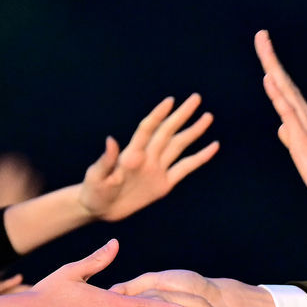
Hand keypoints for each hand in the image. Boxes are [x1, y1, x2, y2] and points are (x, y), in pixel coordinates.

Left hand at [78, 95, 218, 221]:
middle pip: (168, 132)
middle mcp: (147, 158)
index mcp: (131, 154)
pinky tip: (213, 147)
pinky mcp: (164, 184)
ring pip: (179, 146)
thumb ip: (105, 160)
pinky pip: (185, 169)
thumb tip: (110, 140)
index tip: (170, 101)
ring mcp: (157, 169)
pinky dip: (200, 158)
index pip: (147, 130)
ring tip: (208, 117)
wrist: (99, 208)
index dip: (158, 115)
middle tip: (196, 98)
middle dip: (182, 115)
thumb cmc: (93, 191)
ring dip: (193, 131)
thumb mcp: (95, 177)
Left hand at [254, 29, 306, 230]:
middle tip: (260, 35)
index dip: (274, 71)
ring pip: (285, 90)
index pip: (286, 91)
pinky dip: (277, 94)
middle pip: (284, 82)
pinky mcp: (304, 139)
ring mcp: (306, 126)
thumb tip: (281, 129)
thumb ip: (293, 138)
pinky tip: (268, 79)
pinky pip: (288, 112)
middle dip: (270, 58)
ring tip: (263, 44)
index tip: (264, 51)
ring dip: (272, 66)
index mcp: (305, 121)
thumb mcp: (304, 155)